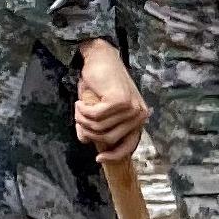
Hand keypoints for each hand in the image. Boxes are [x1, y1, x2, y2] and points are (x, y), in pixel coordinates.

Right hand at [75, 38, 147, 157]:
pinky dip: (83, 111)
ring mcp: (131, 108)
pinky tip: (80, 102)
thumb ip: (93, 126)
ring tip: (79, 108)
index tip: (98, 159)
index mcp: (138, 119)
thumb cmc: (99, 84)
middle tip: (79, 118)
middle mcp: (139, 115)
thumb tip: (85, 141)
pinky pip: (95, 117)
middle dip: (89, 131)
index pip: (129, 146)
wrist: (100, 58)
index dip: (114, 156)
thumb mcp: (96, 109)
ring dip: (83, 120)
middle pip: (109, 139)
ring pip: (100, 128)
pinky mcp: (120, 101)